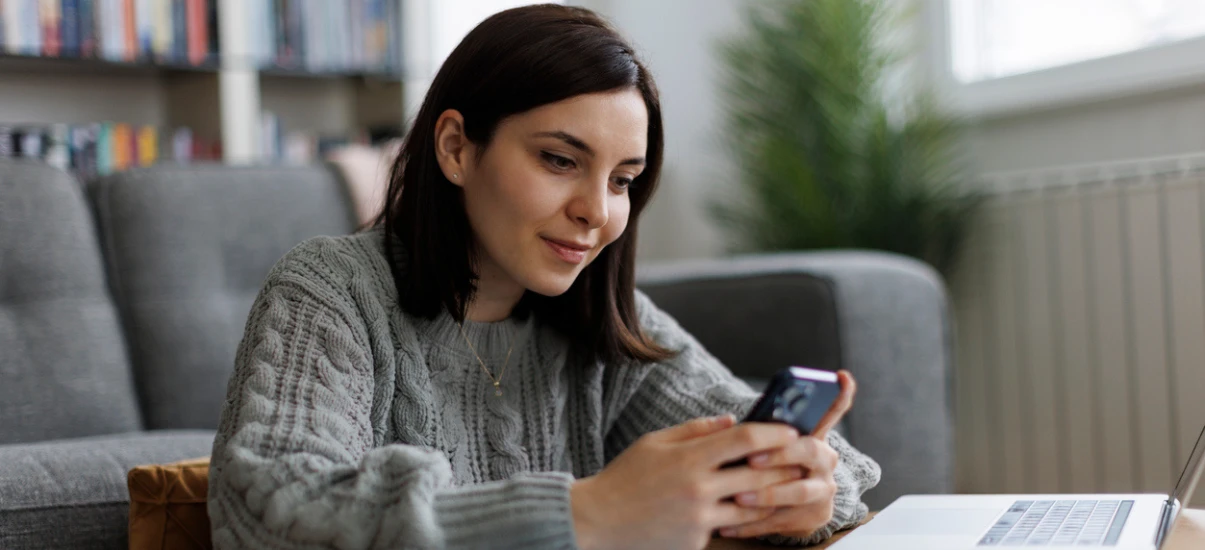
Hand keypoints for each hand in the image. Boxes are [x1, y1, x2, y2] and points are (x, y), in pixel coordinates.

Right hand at [569, 414, 806, 549]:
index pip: (744, 439)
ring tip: (792, 484)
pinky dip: (746, 515)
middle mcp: (698, 488)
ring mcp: (700, 517)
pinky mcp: (697, 539)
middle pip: (759, 473)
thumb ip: (694, 430)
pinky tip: (759, 508)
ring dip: (776, 494)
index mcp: (688, 458)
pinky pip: (731, 525)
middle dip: (787, 464)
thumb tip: (731, 421)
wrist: (598, 521)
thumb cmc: (625, 477)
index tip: (792, 429)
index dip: (773, 431)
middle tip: (805, 457)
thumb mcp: (654, 443)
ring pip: (754, 505)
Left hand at [718, 370, 856, 539]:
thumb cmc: (764, 466)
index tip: (841, 376)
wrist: (782, 508)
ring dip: (767, 494)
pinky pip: (785, 520)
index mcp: (813, 435)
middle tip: (753, 459)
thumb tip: (730, 423)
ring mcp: (823, 489)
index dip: (840, 394)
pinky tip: (730, 524)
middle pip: (811, 450)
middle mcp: (825, 460)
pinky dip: (755, 523)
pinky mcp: (816, 516)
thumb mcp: (763, 445)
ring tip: (738, 496)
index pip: (832, 409)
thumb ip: (756, 432)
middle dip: (781, 454)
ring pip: (800, 491)